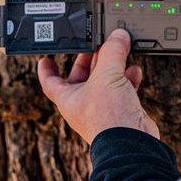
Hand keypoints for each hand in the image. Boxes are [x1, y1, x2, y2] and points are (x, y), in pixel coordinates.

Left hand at [37, 29, 158, 144]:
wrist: (131, 143)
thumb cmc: (108, 118)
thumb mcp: (106, 75)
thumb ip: (112, 52)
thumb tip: (117, 36)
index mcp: (68, 97)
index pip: (50, 81)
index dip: (46, 68)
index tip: (46, 57)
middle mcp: (83, 103)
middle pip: (81, 76)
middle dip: (89, 59)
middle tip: (95, 44)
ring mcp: (102, 107)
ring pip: (104, 80)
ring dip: (112, 66)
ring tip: (119, 51)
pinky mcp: (121, 110)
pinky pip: (122, 89)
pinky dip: (128, 78)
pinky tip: (134, 70)